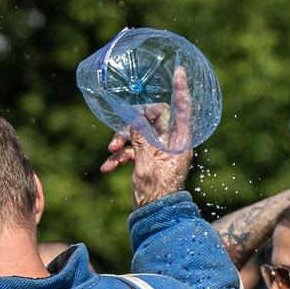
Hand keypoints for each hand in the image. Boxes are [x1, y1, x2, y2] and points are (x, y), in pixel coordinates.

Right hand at [100, 65, 195, 206]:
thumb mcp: (146, 164)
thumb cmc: (156, 194)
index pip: (182, 108)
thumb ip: (141, 139)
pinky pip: (133, 149)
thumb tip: (135, 118)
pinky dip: (120, 156)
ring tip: (110, 152)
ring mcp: (158, 151)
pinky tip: (107, 166)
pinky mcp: (147, 159)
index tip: (178, 70)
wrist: (152, 218)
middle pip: (153, 118)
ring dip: (122, 141)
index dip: (180, 89)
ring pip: (139, 133)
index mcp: (180, 142)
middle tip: (119, 136)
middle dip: (133, 124)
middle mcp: (171, 143)